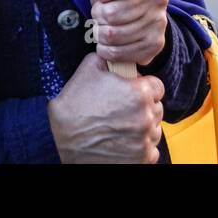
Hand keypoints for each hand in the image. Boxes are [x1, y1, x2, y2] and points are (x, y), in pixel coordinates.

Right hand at [47, 52, 163, 163]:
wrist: (59, 138)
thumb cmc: (75, 103)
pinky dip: (141, 147)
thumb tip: (118, 57)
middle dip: (145, 107)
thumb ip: (111, 58)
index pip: (157, 87)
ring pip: (155, 131)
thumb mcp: (90, 67)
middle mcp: (146, 118)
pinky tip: (124, 142)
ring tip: (123, 126)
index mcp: (139, 93)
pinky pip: (151, 151)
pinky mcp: (139, 160)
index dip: (145, 87)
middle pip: (157, 109)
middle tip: (124, 109)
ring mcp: (143, 142)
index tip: (134, 91)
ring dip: (144, 128)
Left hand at [88, 0, 168, 67]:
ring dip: (102, 32)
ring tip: (104, 25)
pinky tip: (109, 42)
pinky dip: (108, 50)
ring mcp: (159, 22)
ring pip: (116, 34)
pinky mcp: (155, 45)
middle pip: (116, 12)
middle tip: (101, 11)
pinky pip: (122, 53)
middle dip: (100, 14)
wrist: (133, 21)